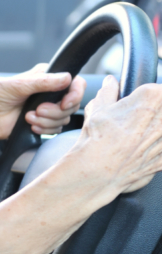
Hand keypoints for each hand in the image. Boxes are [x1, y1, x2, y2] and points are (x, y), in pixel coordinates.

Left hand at [0, 64, 86, 139]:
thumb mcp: (18, 84)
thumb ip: (43, 82)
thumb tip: (66, 78)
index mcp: (46, 76)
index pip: (75, 82)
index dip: (75, 94)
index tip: (65, 103)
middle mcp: (50, 91)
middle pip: (72, 103)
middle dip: (55, 110)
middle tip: (37, 110)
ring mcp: (48, 107)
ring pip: (64, 117)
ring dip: (47, 121)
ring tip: (28, 117)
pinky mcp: (44, 122)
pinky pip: (56, 129)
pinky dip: (44, 129)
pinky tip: (30, 125)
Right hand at [73, 75, 161, 195]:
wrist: (99, 170)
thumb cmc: (98, 138)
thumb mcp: (98, 108)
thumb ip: (108, 91)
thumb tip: (110, 83)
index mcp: (151, 97)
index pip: (157, 89)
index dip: (145, 97)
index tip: (136, 105)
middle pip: (161, 110)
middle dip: (151, 114)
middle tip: (134, 123)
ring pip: (160, 130)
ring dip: (153, 131)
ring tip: (135, 138)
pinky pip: (161, 149)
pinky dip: (154, 149)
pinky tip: (140, 151)